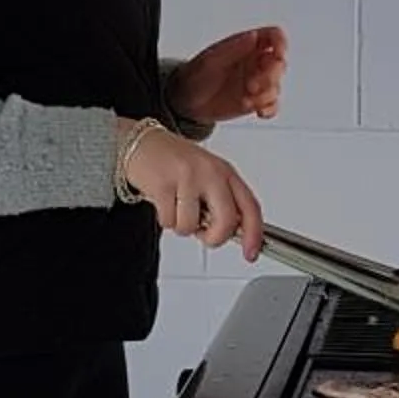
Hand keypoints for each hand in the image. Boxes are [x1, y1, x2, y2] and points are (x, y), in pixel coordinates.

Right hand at [120, 121, 265, 261]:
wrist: (143, 144)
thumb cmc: (177, 163)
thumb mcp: (209, 177)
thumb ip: (224, 202)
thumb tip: (235, 233)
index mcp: (226, 172)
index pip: (250, 207)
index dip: (255, 234)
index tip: (251, 253)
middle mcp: (211, 172)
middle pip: (227, 221)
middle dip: (215, 238)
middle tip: (203, 235)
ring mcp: (187, 177)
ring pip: (191, 226)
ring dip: (182, 226)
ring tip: (177, 207)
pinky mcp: (163, 184)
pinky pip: (169, 221)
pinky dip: (165, 220)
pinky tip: (164, 202)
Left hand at [167, 26, 286, 126]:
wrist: (185, 102)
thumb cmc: (195, 76)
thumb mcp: (211, 60)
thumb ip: (234, 48)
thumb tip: (254, 36)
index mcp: (246, 45)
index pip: (273, 36)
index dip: (281, 44)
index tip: (277, 56)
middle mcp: (254, 62)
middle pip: (279, 63)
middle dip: (270, 76)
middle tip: (252, 85)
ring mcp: (256, 82)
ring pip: (276, 85)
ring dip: (266, 94)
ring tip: (246, 99)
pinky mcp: (255, 100)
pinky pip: (273, 104)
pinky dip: (269, 108)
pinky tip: (258, 110)